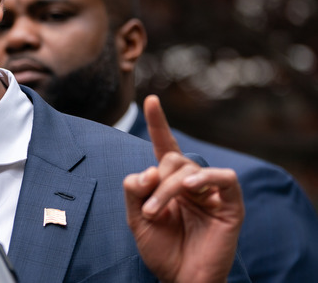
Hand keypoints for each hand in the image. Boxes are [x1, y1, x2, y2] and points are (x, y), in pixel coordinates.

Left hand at [123, 95, 244, 282]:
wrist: (180, 279)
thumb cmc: (160, 249)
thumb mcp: (135, 217)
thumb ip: (134, 189)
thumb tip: (147, 169)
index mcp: (169, 182)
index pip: (165, 147)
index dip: (159, 123)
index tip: (150, 99)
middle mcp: (191, 183)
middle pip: (171, 161)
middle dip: (155, 183)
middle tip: (149, 211)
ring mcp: (211, 192)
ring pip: (188, 170)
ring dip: (168, 189)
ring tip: (156, 212)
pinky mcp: (230, 205)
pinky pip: (224, 178)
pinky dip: (206, 177)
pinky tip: (191, 187)